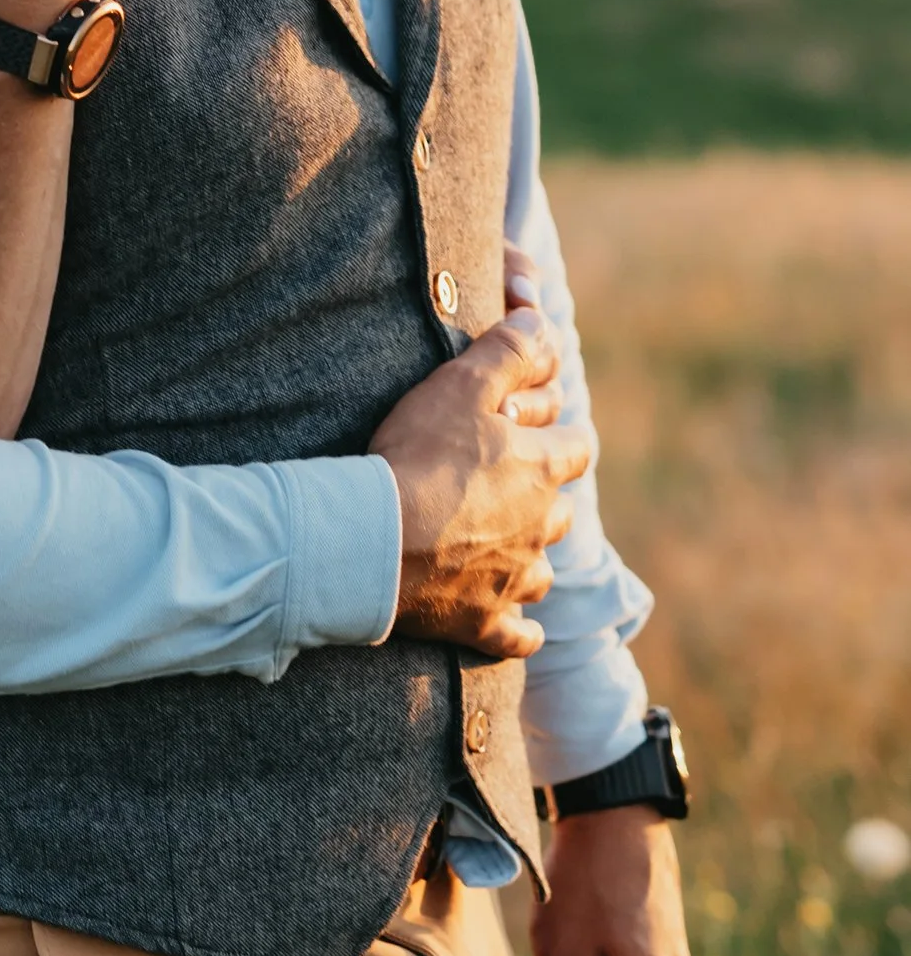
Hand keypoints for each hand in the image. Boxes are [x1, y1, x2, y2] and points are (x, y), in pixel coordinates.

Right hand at [369, 302, 584, 657]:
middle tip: (503, 489)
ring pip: (540, 572)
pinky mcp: (484, 622)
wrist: (376, 540)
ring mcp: (514, 580)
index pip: (579, 447)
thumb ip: (506, 350)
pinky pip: (518, 635)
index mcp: (543, 469)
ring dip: (525, 561)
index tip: (537, 432)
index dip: (561, 437)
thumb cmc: (418, 455)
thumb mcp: (462, 384)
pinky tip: (514, 627)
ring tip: (495, 550)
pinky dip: (517, 630)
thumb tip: (538, 320)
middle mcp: (540, 528)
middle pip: (561, 514)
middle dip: (540, 501)